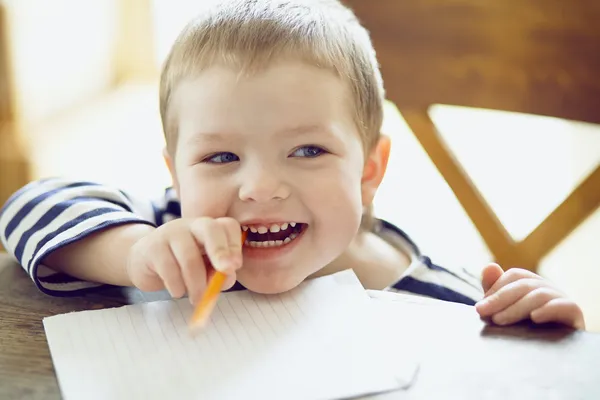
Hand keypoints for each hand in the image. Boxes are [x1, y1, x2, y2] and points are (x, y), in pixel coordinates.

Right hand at [126, 217, 242, 303]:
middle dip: (220, 251)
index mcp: (209, 228)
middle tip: (225, 272)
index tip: (235, 267)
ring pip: (190, 258)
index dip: (235, 245)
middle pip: (210, 229)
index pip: (228, 226)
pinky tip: (178, 292)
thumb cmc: (182, 266)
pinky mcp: (152, 246)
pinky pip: (169, 270)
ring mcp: (170, 232)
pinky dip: (177, 286)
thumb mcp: (205, 269)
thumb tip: (226, 277)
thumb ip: (219, 273)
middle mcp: (191, 224)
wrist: (144, 262)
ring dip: (197, 284)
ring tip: (196, 299)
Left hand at [475, 263, 584, 329]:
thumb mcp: (507, 310)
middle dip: (500, 298)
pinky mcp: (574, 315)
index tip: (481, 305)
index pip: (515, 276)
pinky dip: (548, 310)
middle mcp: (549, 289)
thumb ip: (495, 291)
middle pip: (524, 285)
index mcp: (533, 284)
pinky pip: (565, 306)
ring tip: (499, 319)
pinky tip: (534, 318)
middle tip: (482, 311)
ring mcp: (562, 300)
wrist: (553, 355)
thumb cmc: (526, 330)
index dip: (496, 288)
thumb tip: (489, 266)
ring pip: (540, 295)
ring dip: (516, 307)